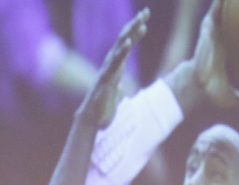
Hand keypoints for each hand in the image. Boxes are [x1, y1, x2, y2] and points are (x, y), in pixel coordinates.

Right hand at [77, 9, 149, 127]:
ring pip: (120, 47)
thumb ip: (119, 87)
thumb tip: (123, 88)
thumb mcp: (117, 94)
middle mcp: (111, 63)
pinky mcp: (105, 79)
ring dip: (131, 34)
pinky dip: (121, 52)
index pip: (127, 43)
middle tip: (146, 11)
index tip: (145, 18)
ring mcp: (108, 69)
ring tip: (141, 22)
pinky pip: (114, 63)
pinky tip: (128, 43)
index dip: (136, 30)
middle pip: (124, 39)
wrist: (92, 120)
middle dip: (135, 24)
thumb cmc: (103, 107)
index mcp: (116, 65)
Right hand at [192, 0, 238, 115]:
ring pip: (223, 10)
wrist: (198, 86)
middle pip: (230, 18)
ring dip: (230, 1)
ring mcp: (213, 32)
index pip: (235, 34)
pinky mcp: (208, 28)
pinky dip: (221, 2)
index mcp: (225, 50)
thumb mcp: (230, 97)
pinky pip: (216, 10)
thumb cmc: (210, 91)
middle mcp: (219, 38)